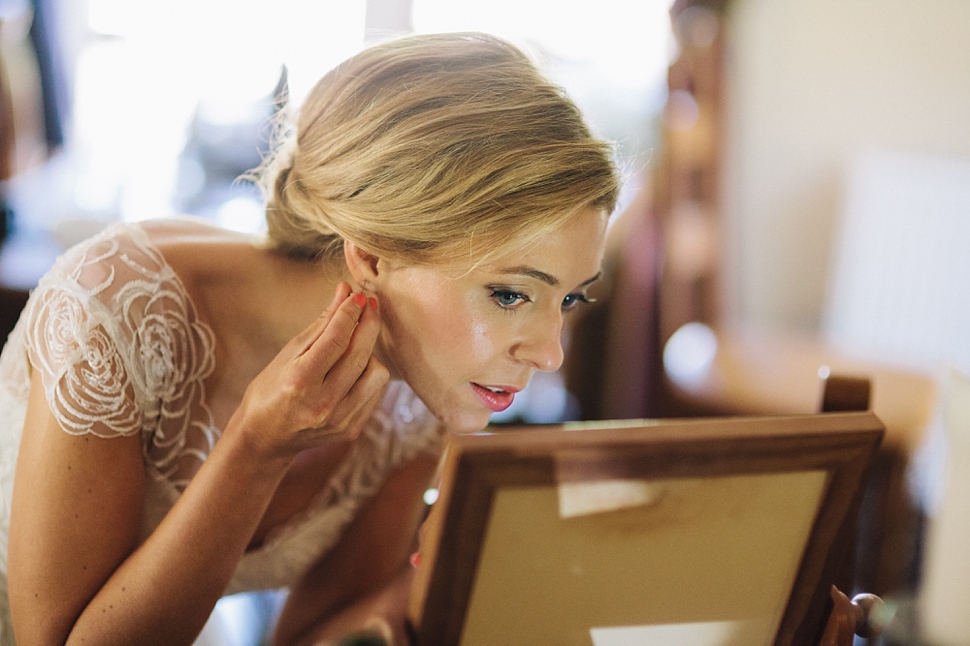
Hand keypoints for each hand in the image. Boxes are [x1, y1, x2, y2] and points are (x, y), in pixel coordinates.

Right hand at [233, 281, 388, 459]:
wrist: (265, 438)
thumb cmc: (272, 389)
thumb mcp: (288, 354)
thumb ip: (321, 324)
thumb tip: (344, 291)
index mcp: (300, 382)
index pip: (336, 339)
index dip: (350, 312)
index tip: (358, 295)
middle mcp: (322, 404)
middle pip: (360, 355)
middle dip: (369, 323)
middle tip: (369, 304)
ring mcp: (340, 420)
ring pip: (377, 373)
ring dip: (369, 353)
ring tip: (353, 347)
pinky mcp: (352, 429)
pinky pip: (375, 392)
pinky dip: (368, 374)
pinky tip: (354, 367)